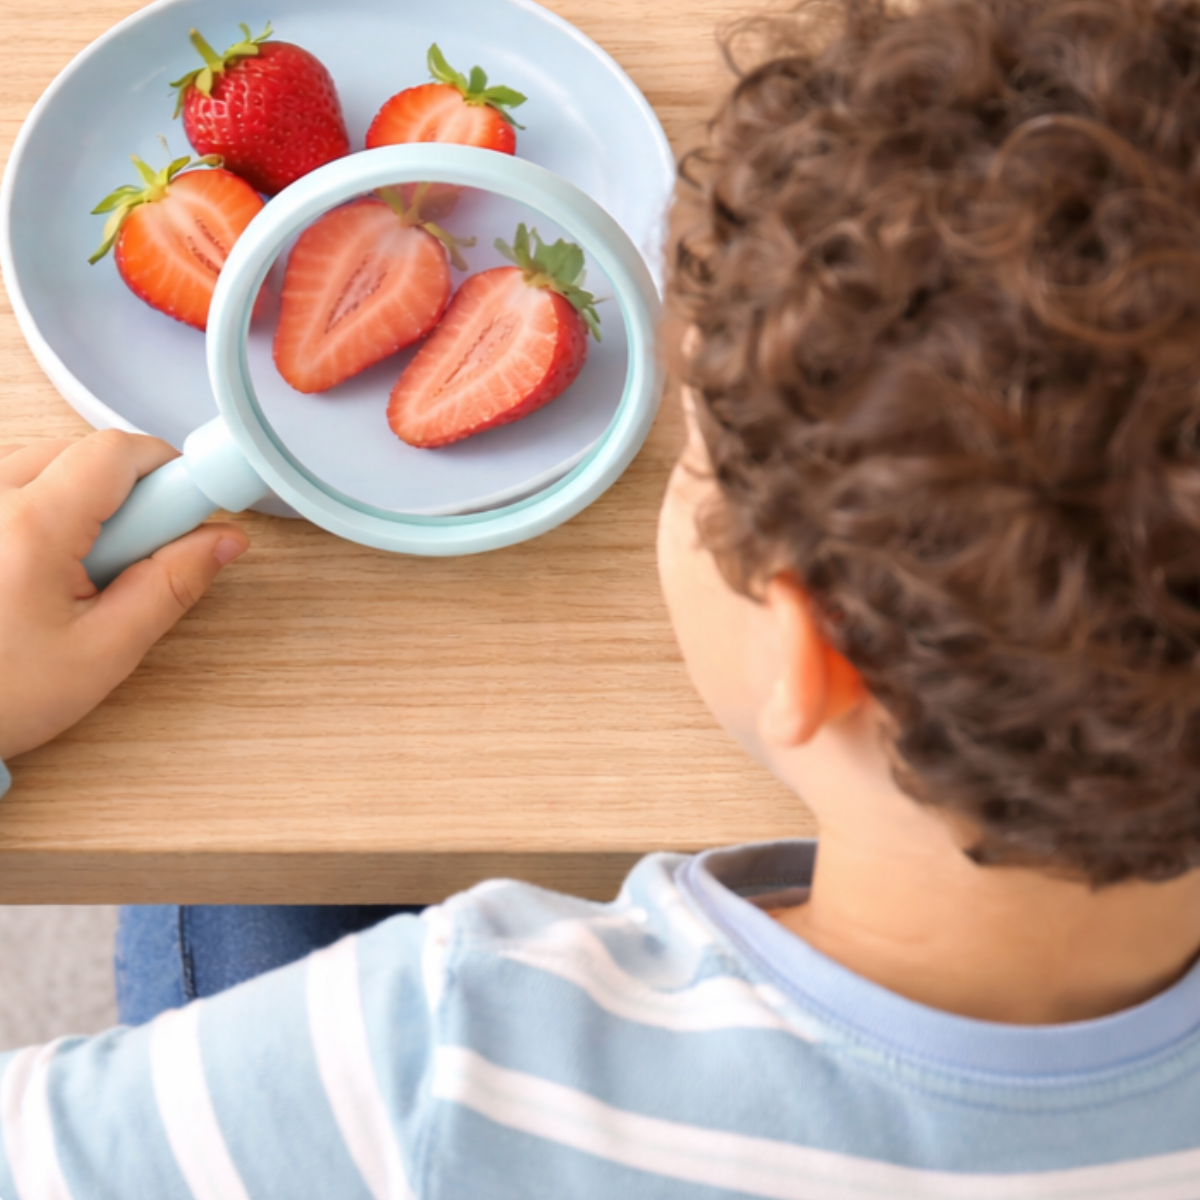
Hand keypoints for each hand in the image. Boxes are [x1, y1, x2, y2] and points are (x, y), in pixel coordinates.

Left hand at [0, 430, 249, 761]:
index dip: (169, 474)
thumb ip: (172, 586)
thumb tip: (222, 541)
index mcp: (29, 526)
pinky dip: (46, 511)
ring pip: (52, 464)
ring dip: (85, 503)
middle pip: (87, 454)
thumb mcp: (105, 652)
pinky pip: (17, 482)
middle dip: (128, 496)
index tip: (190, 512)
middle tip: (127, 561)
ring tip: (77, 570)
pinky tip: (42, 565)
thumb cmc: (0, 694)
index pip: (120, 453)